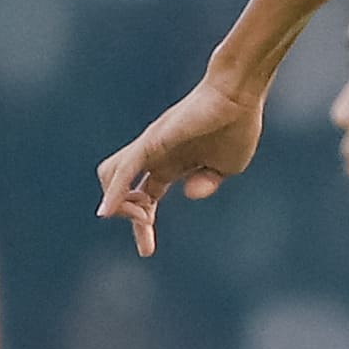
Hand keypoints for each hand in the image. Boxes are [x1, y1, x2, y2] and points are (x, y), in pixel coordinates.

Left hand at [94, 77, 265, 260]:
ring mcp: (150, 147)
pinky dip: (114, 191)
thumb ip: (208, 182)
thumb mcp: (227, 167)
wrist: (239, 97)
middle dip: (128, 216)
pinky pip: (123, 170)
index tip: (146, 252)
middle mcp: (154, 156)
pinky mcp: (151, 142)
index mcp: (172, 165)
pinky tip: (109, 211)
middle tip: (147, 227)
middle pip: (120, 189)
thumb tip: (189, 193)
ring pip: (111, 175)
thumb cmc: (237, 127)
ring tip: (142, 217)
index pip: (144, 198)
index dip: (142, 227)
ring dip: (118, 203)